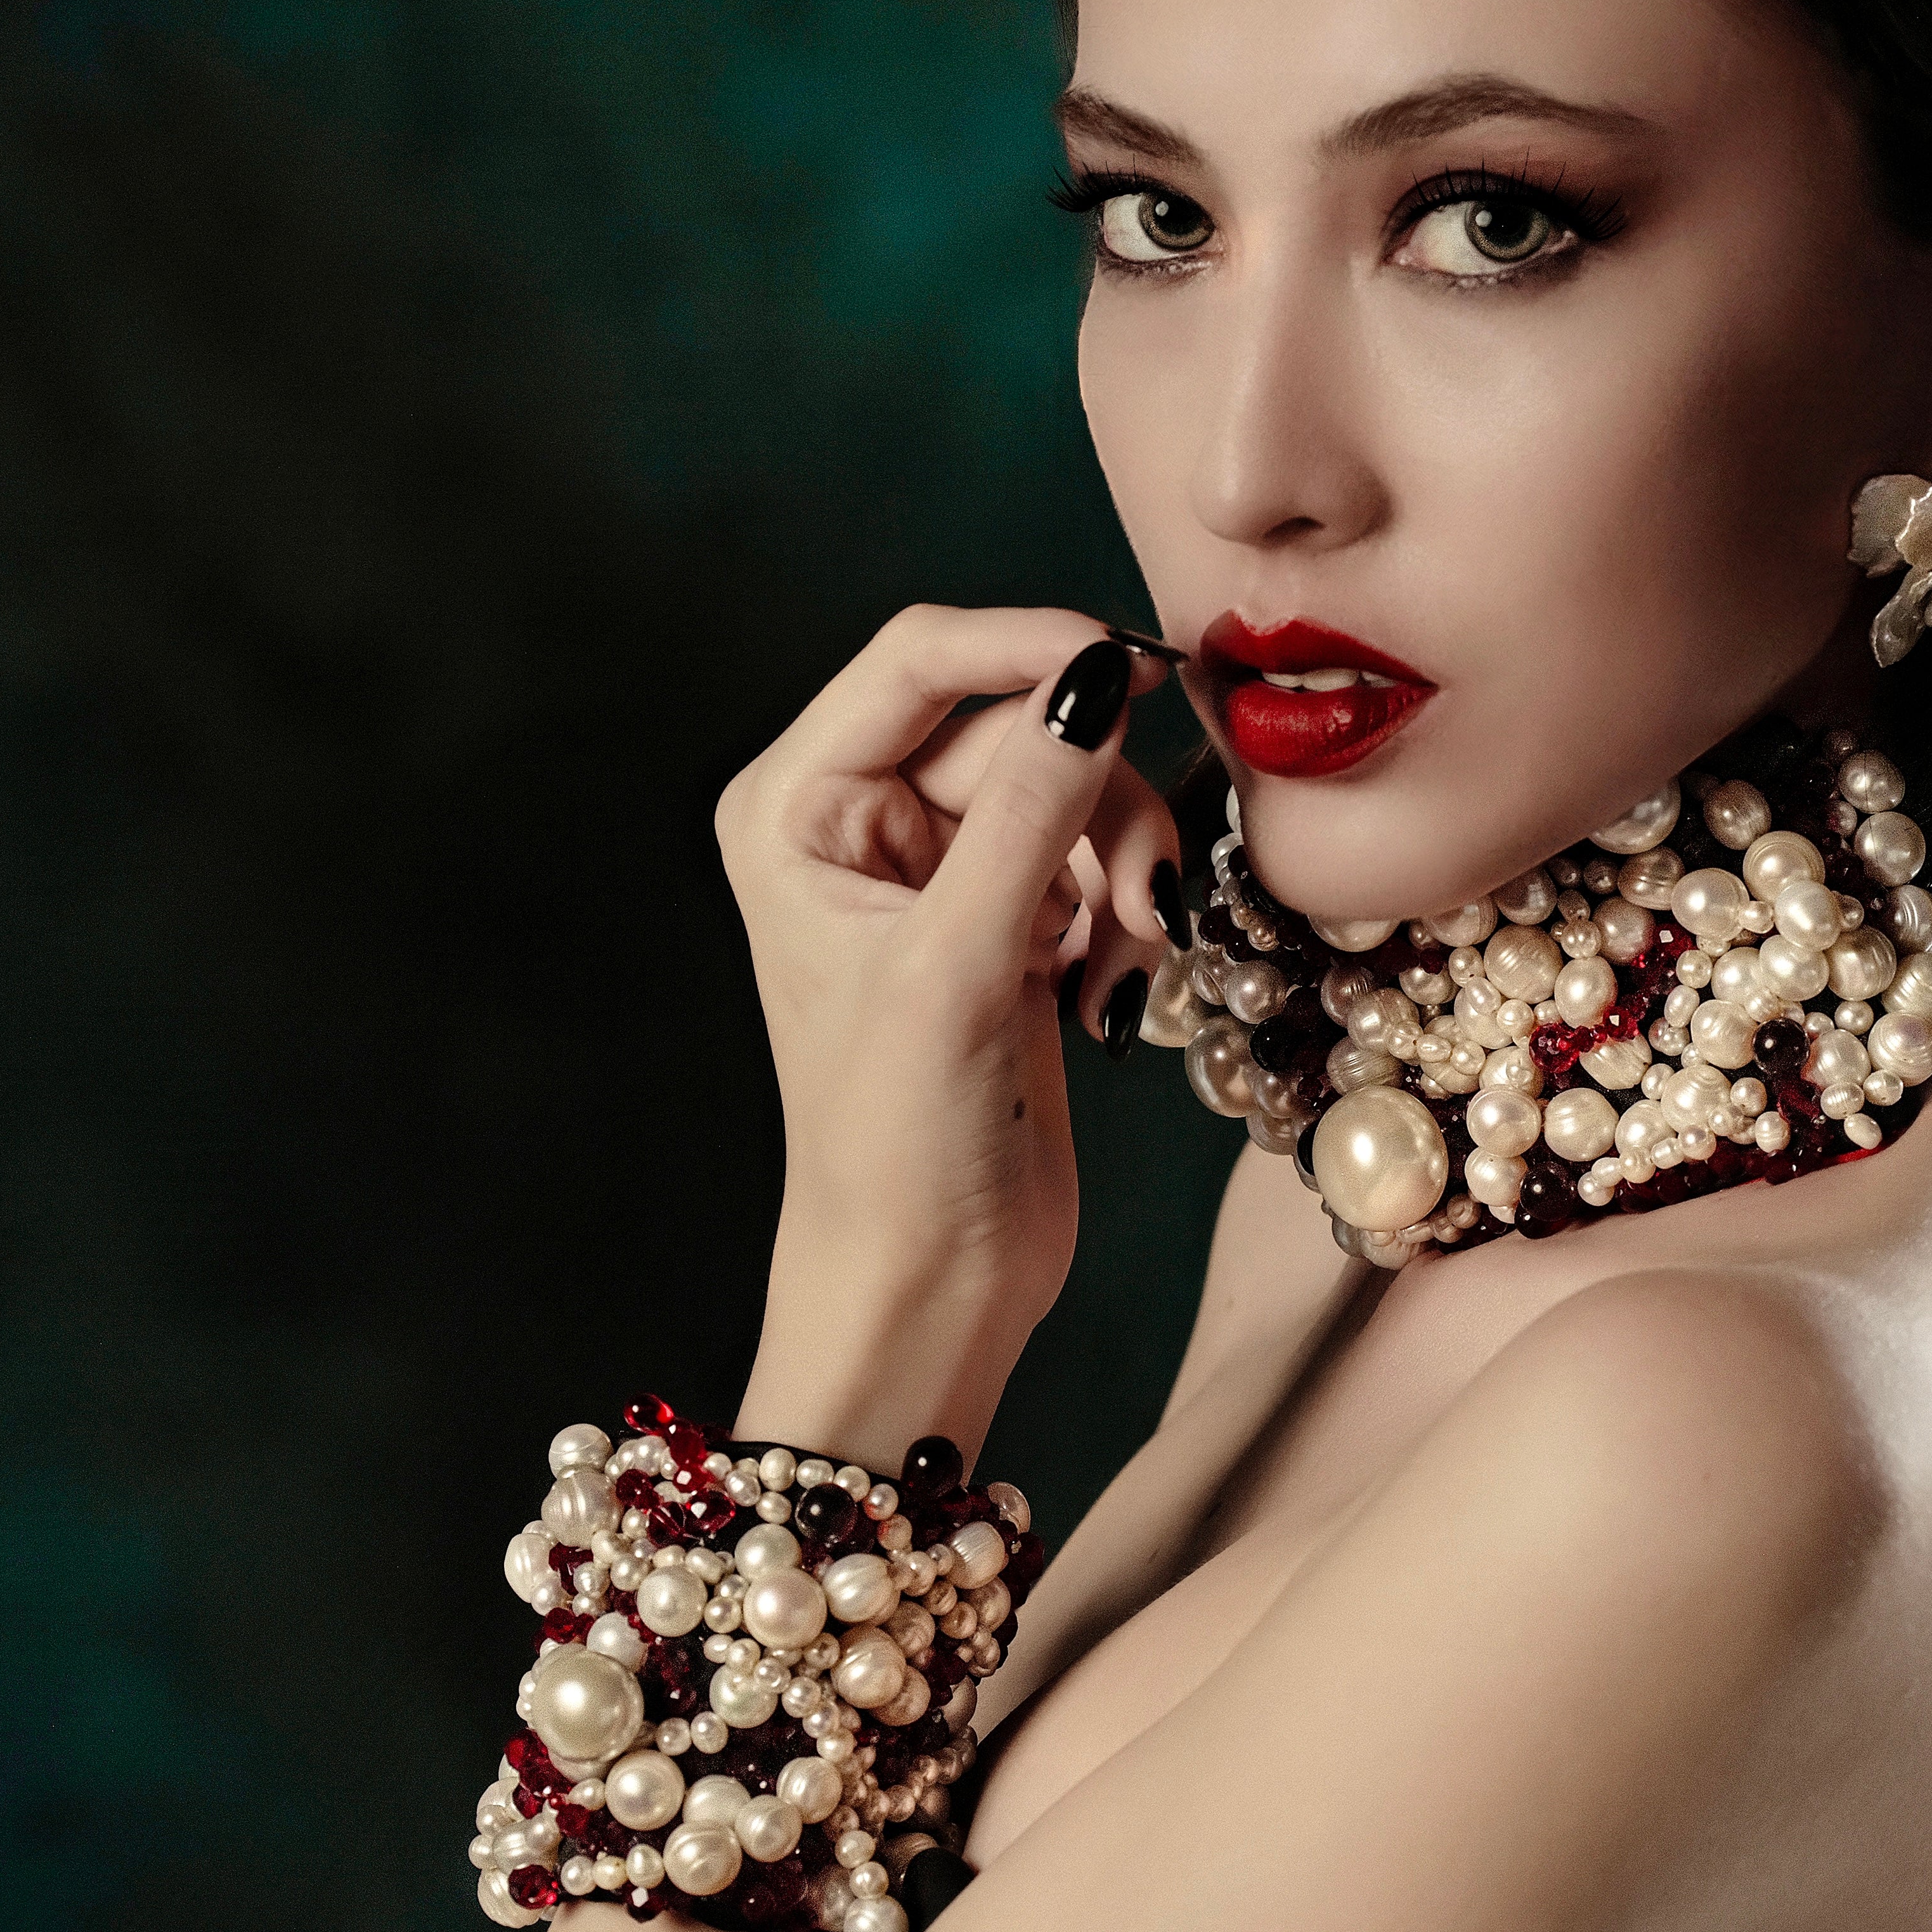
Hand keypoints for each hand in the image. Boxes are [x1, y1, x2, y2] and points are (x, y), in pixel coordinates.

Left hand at [713, 607, 1182, 1461]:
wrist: (931, 1285)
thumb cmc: (895, 1145)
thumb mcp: (958, 961)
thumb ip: (1029, 806)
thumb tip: (1098, 676)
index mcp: (796, 808)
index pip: (918, 660)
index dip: (1028, 646)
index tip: (1133, 665)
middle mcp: (862, 825)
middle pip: (1016, 726)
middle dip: (1092, 798)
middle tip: (1136, 889)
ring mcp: (941, 874)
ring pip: (1072, 789)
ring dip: (1120, 860)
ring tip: (1124, 950)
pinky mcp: (1009, 925)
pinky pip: (1096, 857)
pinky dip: (1122, 908)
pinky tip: (1107, 986)